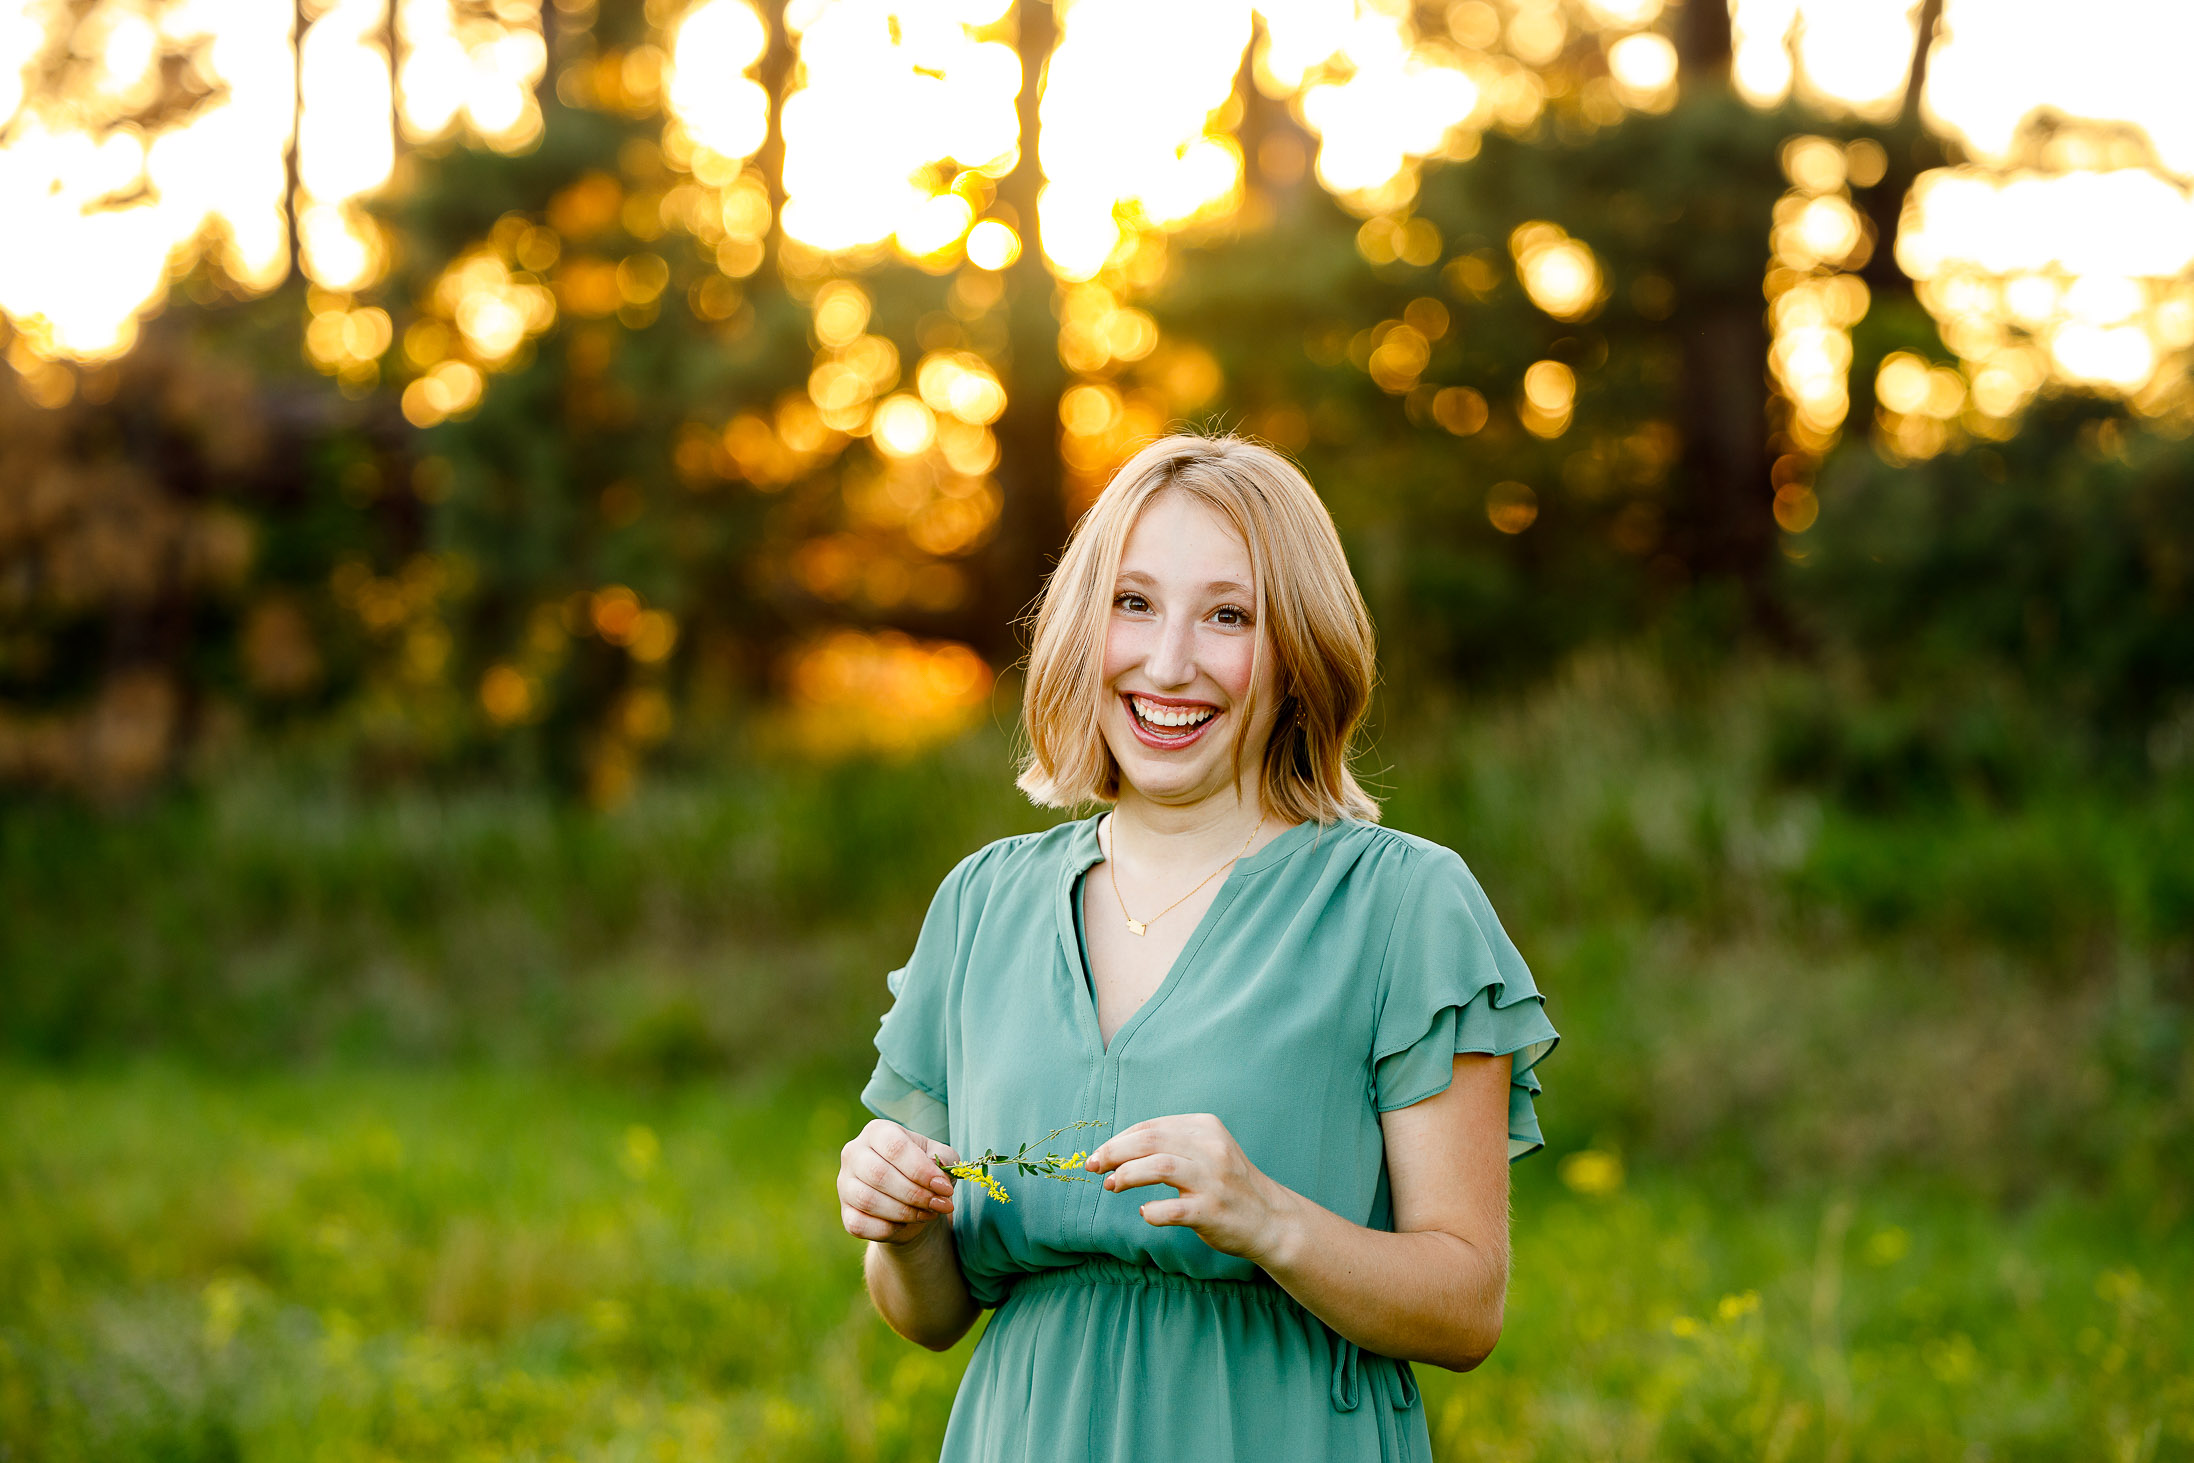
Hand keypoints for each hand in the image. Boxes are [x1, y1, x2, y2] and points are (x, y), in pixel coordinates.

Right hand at [839, 1119, 960, 1245]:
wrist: (910, 1203)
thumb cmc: (923, 1172)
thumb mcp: (939, 1158)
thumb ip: (944, 1158)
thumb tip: (941, 1167)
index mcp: (878, 1132)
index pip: (895, 1148)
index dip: (922, 1171)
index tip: (945, 1189)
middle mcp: (854, 1153)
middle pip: (879, 1174)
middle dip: (915, 1194)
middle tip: (940, 1205)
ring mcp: (844, 1183)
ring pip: (868, 1201)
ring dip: (904, 1212)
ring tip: (928, 1213)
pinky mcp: (845, 1212)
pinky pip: (859, 1224)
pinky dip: (887, 1229)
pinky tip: (904, 1224)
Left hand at [1084, 1113, 1297, 1263]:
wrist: (1270, 1220)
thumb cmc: (1228, 1185)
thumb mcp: (1207, 1151)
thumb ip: (1171, 1145)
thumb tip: (1116, 1150)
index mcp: (1206, 1128)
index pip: (1151, 1126)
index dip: (1118, 1140)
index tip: (1099, 1154)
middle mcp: (1211, 1149)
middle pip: (1149, 1140)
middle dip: (1114, 1151)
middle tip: (1093, 1165)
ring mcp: (1213, 1181)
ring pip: (1159, 1166)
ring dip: (1126, 1175)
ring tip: (1111, 1184)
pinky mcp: (1211, 1211)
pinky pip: (1171, 1209)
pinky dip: (1151, 1210)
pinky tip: (1146, 1212)